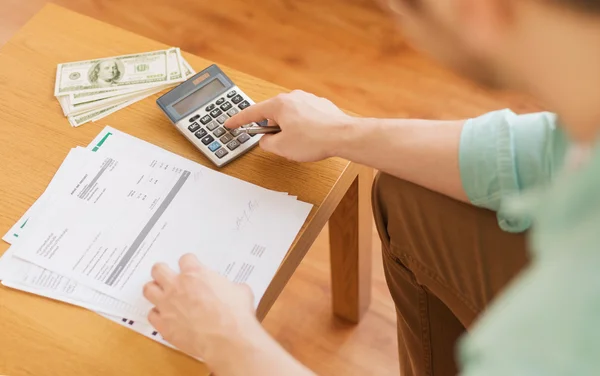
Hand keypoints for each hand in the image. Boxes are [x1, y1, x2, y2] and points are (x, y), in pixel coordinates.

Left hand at [143, 254, 257, 361]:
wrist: (227, 339)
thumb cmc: (235, 315)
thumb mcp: (240, 291)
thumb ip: (229, 287)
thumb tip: (233, 290)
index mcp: (196, 274)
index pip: (185, 259)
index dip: (189, 263)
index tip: (191, 267)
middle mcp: (178, 286)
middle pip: (158, 269)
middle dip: (162, 271)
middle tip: (167, 275)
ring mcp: (168, 305)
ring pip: (148, 289)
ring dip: (154, 290)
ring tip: (161, 294)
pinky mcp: (164, 325)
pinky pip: (151, 315)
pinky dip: (157, 314)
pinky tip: (165, 316)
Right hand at [224, 90, 353, 161]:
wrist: (343, 136)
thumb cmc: (314, 139)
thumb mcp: (281, 147)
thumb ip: (266, 143)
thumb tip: (266, 140)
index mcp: (279, 104)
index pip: (252, 112)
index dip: (238, 120)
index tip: (230, 123)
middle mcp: (293, 97)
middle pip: (273, 114)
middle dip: (273, 130)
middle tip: (279, 143)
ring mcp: (308, 99)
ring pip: (290, 116)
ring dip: (290, 130)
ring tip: (300, 143)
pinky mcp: (321, 106)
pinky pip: (305, 117)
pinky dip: (304, 128)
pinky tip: (311, 139)